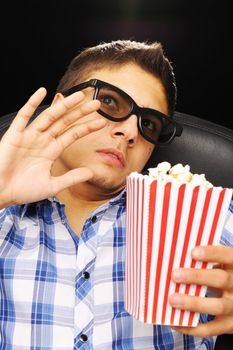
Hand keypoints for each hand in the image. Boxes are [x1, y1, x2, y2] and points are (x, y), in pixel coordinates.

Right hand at [0, 87, 105, 207]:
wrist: (0, 193)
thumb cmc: (23, 190)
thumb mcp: (52, 185)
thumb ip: (71, 178)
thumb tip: (91, 173)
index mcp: (51, 151)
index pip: (73, 135)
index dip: (87, 128)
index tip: (102, 122)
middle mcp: (42, 140)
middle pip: (65, 122)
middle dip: (80, 113)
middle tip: (96, 104)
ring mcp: (29, 136)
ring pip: (50, 116)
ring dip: (64, 105)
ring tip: (79, 95)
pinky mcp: (15, 135)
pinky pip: (24, 116)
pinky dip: (31, 103)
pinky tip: (42, 92)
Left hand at [170, 245, 232, 336]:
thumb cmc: (221, 276)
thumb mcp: (220, 266)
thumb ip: (204, 262)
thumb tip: (174, 258)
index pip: (226, 256)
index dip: (211, 254)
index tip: (193, 252)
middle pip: (221, 280)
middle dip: (197, 277)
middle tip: (175, 275)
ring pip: (217, 306)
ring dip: (193, 303)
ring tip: (173, 300)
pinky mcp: (229, 325)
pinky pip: (211, 329)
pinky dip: (192, 328)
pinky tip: (175, 322)